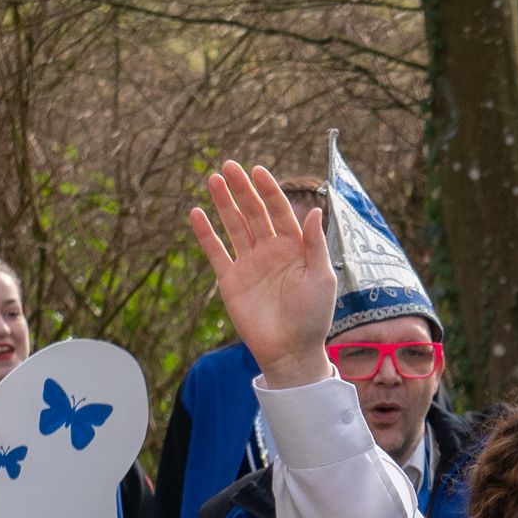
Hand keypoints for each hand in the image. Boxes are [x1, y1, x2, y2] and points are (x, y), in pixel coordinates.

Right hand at [188, 160, 338, 389]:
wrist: (291, 351)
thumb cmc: (313, 317)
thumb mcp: (321, 278)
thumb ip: (315, 244)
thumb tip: (313, 209)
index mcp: (294, 248)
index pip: (279, 211)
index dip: (268, 191)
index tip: (257, 171)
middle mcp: (271, 251)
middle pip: (254, 212)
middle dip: (242, 189)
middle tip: (229, 166)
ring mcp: (249, 264)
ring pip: (234, 226)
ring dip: (224, 203)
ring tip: (213, 179)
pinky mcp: (231, 280)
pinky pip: (216, 252)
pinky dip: (206, 233)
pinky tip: (197, 213)